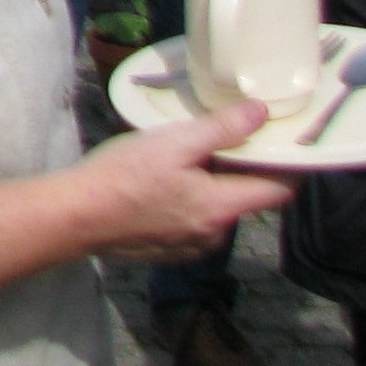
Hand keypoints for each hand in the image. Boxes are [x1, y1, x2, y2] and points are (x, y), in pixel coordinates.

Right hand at [81, 100, 292, 260]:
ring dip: (212, 187)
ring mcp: (192, 246)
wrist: (75, 216)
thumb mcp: (172, 142)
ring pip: (218, 211)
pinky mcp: (169, 251)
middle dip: (242, 170)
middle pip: (246, 199)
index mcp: (221, 207)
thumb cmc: (123, 175)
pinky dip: (189, 202)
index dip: (291, 166)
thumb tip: (261, 114)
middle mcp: (215, 234)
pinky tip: (161, 186)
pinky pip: (194, 223)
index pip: (280, 190)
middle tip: (223, 138)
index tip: (288, 142)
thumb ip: (221, 129)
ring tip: (184, 158)